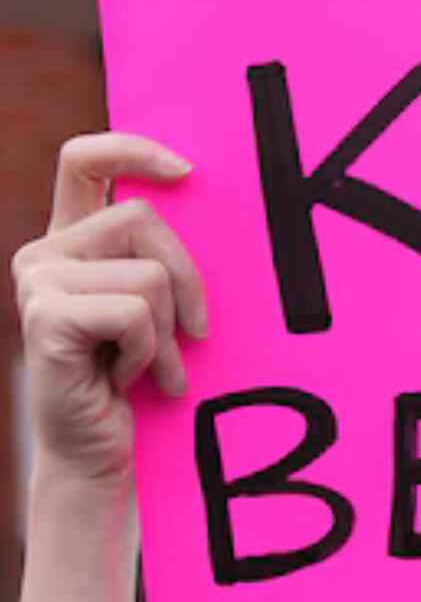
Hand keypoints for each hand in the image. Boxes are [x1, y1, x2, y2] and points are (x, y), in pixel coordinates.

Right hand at [12, 134, 206, 488]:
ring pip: (148, 273)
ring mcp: (37, 281)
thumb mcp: (157, 307)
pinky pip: (136, 312)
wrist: (97, 451)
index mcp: (70, 240)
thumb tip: (201, 199)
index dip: (131, 150)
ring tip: (147, 365)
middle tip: (186, 336)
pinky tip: (123, 378)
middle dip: (186, 279)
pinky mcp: (46, 316)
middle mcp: (45, 252)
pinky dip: (149, 352)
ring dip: (167, 330)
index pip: (83, 161)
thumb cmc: (139, 380)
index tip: (185, 170)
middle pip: (142, 218)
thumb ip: (161, 257)